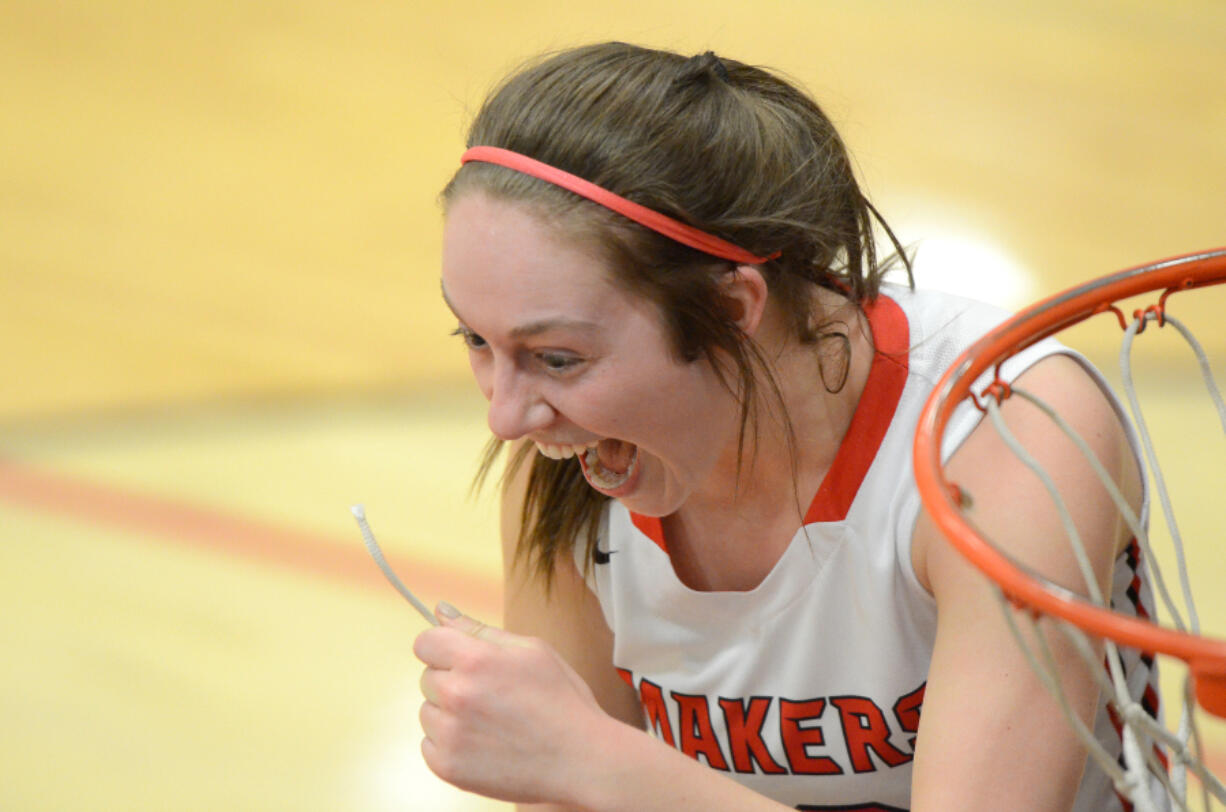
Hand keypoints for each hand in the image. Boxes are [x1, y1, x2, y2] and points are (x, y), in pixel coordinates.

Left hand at [413, 602, 607, 803]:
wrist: (580, 759)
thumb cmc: (562, 701)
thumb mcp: (531, 650)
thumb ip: (480, 629)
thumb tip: (441, 610)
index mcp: (475, 660)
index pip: (425, 642)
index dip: (443, 648)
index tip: (459, 660)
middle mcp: (456, 695)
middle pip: (427, 678)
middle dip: (452, 681)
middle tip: (490, 695)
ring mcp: (450, 734)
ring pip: (427, 712)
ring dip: (449, 715)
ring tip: (490, 722)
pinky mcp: (447, 766)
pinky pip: (429, 745)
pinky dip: (450, 745)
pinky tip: (483, 744)